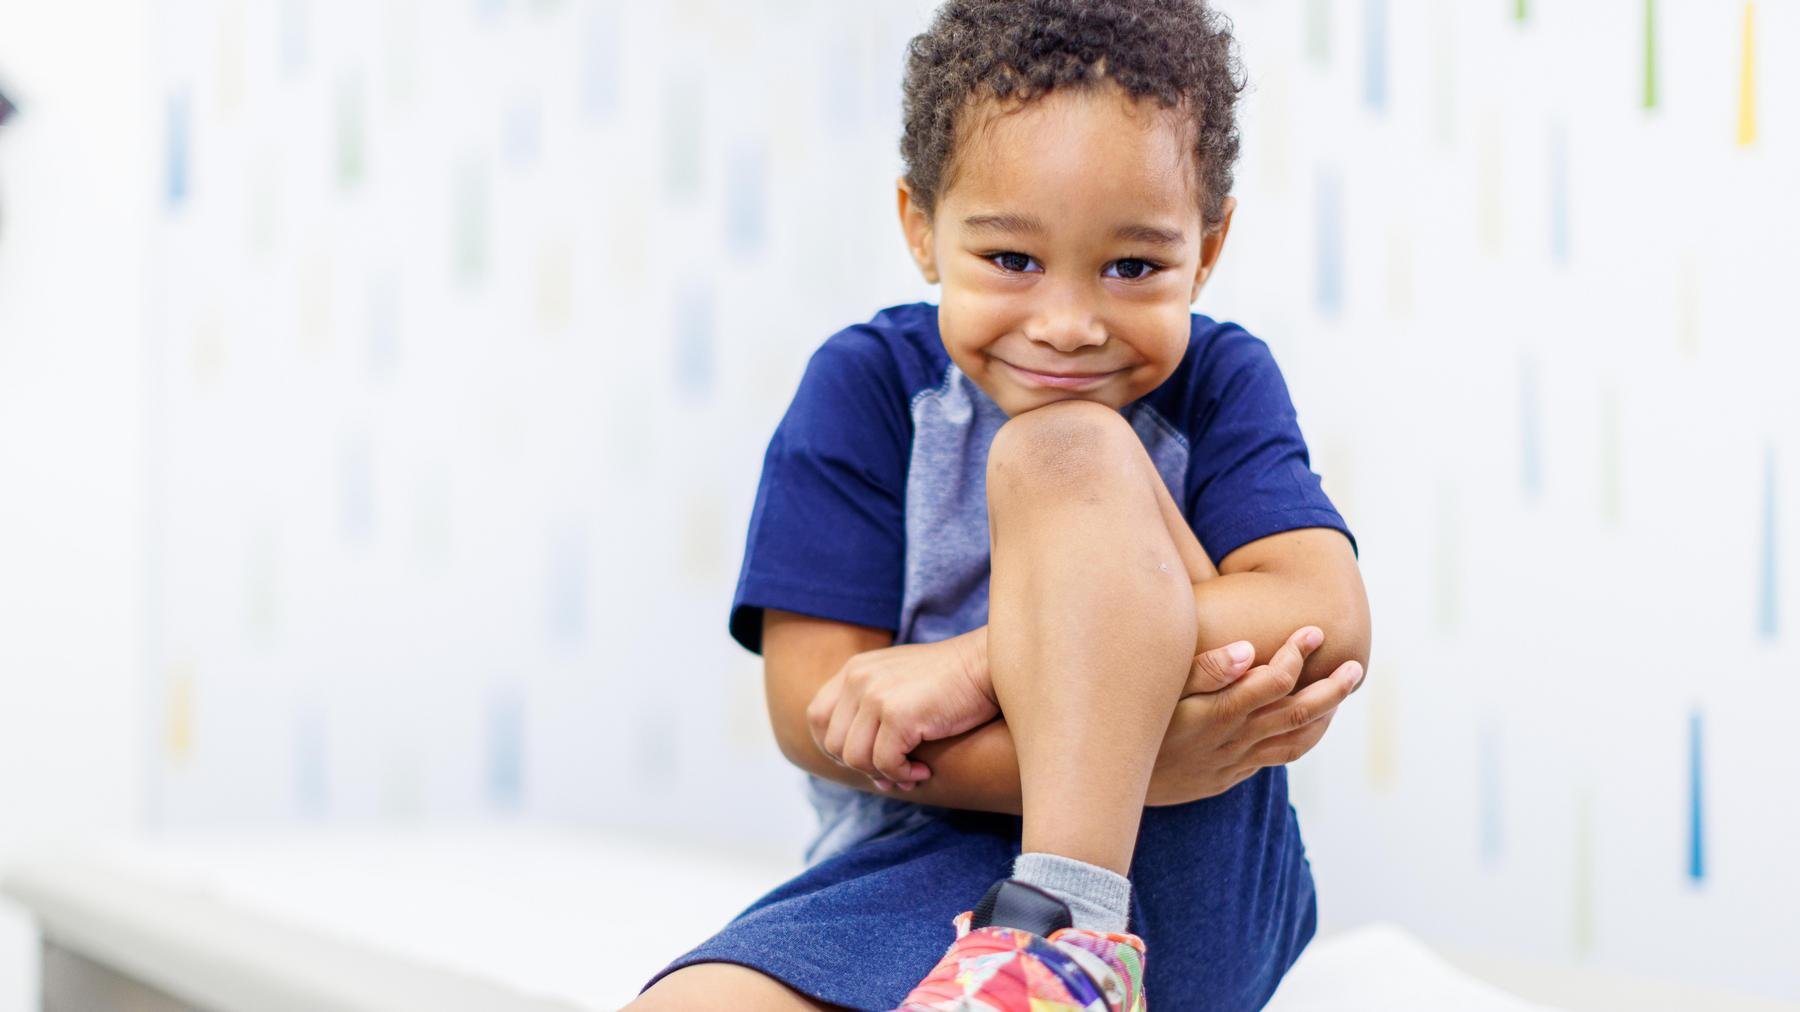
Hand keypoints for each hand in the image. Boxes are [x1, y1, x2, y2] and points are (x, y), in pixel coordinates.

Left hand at [806, 629, 996, 791]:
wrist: (992, 665)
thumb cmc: (953, 683)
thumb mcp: (901, 685)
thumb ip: (873, 712)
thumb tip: (860, 768)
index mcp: (855, 669)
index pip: (817, 717)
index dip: (836, 747)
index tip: (868, 760)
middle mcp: (858, 678)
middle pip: (833, 743)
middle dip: (861, 767)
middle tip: (894, 772)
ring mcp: (875, 694)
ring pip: (855, 758)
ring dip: (883, 774)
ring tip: (911, 772)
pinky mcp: (897, 713)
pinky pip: (884, 763)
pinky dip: (902, 775)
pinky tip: (923, 771)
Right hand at [1147, 626, 1363, 805]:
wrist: (1111, 782)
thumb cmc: (1132, 725)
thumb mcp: (1158, 692)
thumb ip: (1203, 669)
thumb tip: (1249, 650)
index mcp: (1219, 714)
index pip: (1274, 682)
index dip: (1298, 655)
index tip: (1314, 630)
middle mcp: (1233, 740)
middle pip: (1297, 714)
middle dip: (1331, 689)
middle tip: (1355, 667)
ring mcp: (1233, 761)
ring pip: (1294, 741)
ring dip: (1324, 717)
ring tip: (1341, 693)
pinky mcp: (1228, 775)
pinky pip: (1277, 757)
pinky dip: (1301, 738)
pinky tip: (1308, 725)